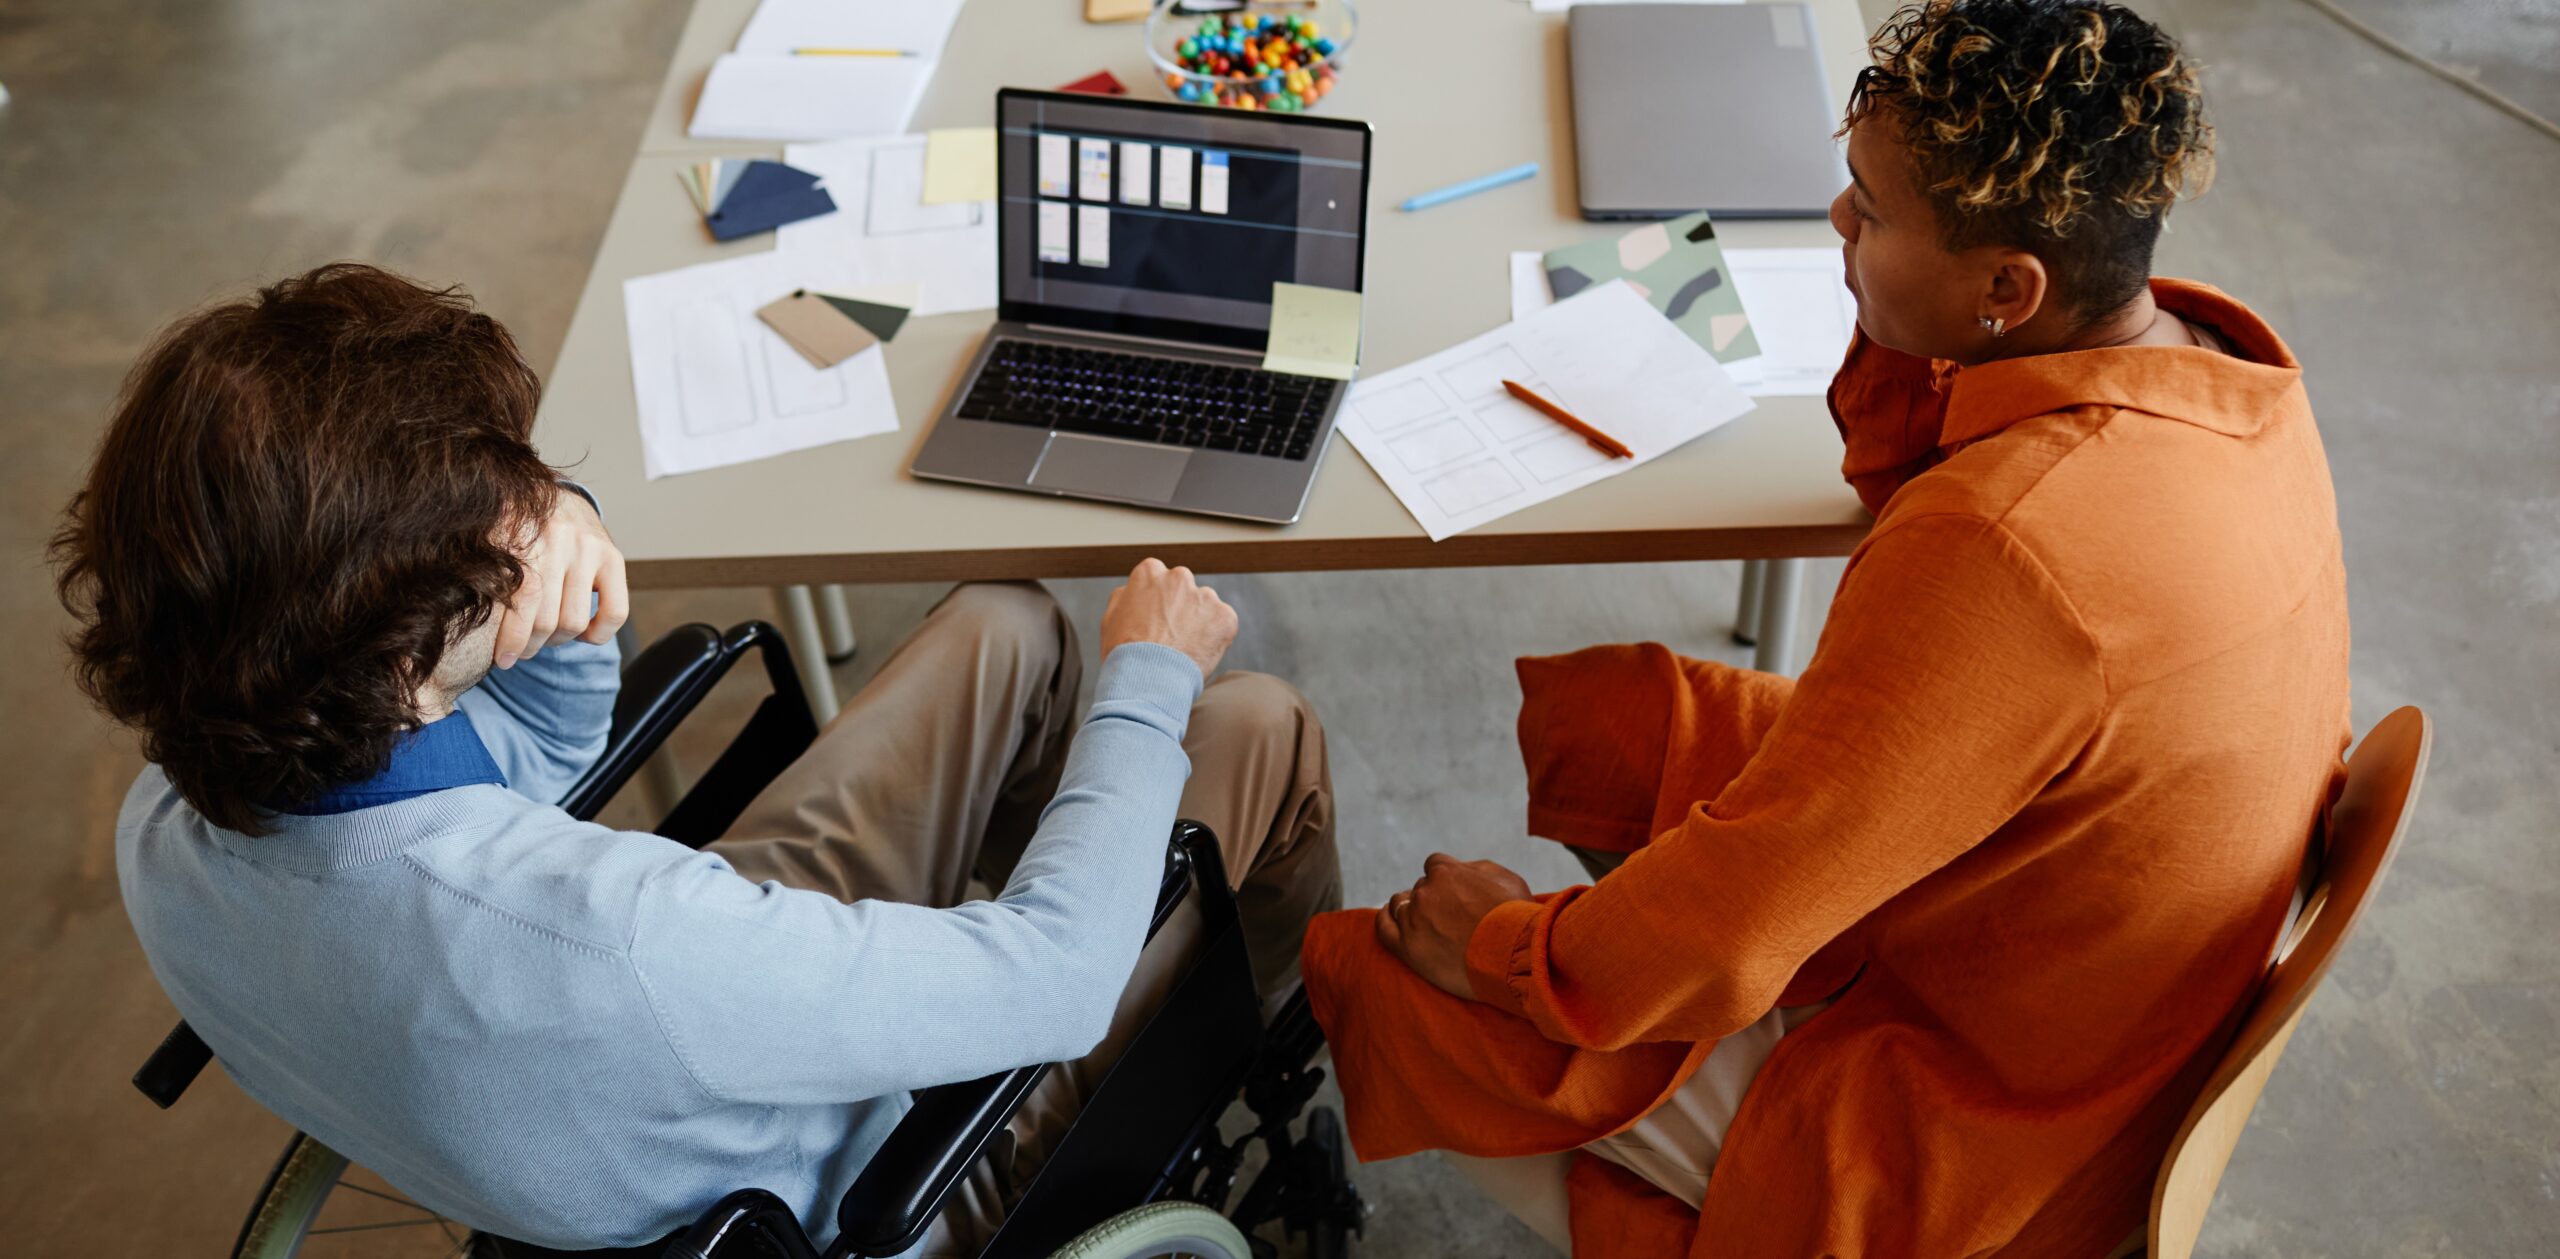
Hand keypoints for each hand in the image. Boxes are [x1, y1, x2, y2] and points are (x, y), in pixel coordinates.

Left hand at [493, 487, 629, 668]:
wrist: (559, 501)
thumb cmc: (518, 533)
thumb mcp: (491, 538)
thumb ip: (476, 565)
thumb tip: (453, 606)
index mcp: (518, 531)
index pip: (519, 599)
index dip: (510, 638)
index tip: (502, 659)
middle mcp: (555, 536)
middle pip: (545, 618)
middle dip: (531, 645)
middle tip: (521, 651)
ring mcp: (587, 546)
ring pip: (574, 621)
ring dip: (558, 641)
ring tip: (546, 637)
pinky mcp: (613, 557)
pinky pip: (614, 613)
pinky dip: (598, 634)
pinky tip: (583, 634)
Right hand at [1100, 558, 1236, 678]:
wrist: (1147, 679)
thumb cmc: (1124, 653)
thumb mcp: (1110, 618)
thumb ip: (1126, 597)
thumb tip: (1132, 591)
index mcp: (1149, 572)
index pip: (1158, 578)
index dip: (1157, 601)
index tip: (1155, 620)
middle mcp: (1179, 577)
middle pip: (1184, 589)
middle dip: (1181, 607)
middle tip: (1171, 637)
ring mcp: (1204, 595)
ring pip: (1206, 606)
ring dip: (1200, 622)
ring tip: (1184, 650)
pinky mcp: (1225, 616)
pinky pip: (1223, 624)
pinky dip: (1216, 638)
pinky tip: (1198, 654)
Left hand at [1376, 853, 1533, 1000]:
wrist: (1516, 957)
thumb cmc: (1517, 918)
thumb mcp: (1507, 878)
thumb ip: (1478, 868)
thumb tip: (1462, 868)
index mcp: (1446, 871)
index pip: (1435, 865)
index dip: (1446, 879)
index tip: (1456, 893)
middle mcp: (1425, 891)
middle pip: (1421, 887)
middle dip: (1434, 898)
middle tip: (1451, 917)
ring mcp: (1413, 919)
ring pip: (1400, 904)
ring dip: (1411, 909)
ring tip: (1427, 924)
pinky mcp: (1407, 948)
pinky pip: (1383, 928)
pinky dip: (1385, 919)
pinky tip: (1389, 918)